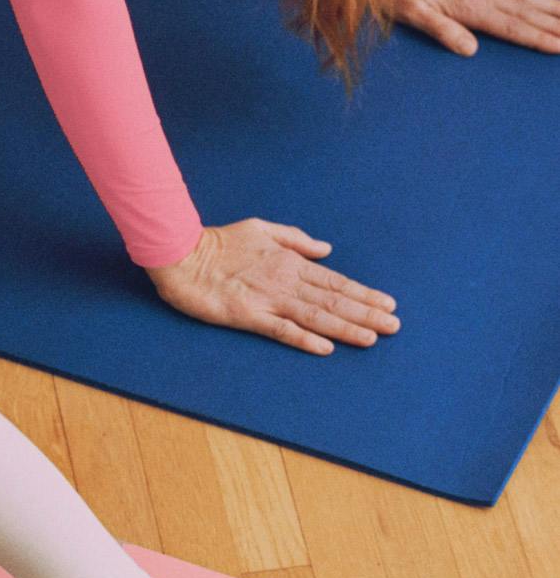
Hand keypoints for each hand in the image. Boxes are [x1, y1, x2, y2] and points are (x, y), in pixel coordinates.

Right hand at [146, 219, 399, 354]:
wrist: (182, 255)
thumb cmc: (219, 242)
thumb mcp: (262, 229)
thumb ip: (295, 239)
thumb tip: (326, 249)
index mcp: (289, 262)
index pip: (335, 281)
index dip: (364, 294)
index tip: (388, 305)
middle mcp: (285, 281)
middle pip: (333, 300)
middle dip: (366, 313)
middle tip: (395, 326)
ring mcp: (267, 299)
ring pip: (315, 315)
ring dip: (346, 327)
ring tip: (373, 339)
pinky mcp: (247, 315)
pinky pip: (280, 329)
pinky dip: (304, 339)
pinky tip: (325, 348)